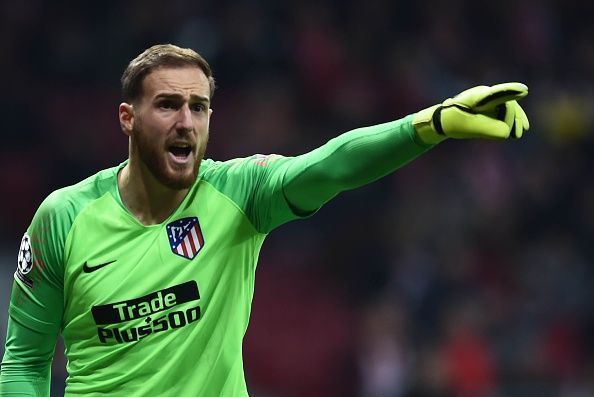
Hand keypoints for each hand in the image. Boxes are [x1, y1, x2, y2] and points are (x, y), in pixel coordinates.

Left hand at [412, 82, 529, 143]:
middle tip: (518, 133)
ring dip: (516, 119)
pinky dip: (512, 120)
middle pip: (507, 103)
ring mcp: (489, 99)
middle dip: (514, 118)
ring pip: (509, 107)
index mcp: (477, 96)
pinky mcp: (490, 106)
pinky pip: (506, 111)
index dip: (510, 91)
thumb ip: (488, 130)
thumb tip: (507, 132)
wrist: (444, 119)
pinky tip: (516, 131)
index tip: (523, 91)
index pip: (496, 93)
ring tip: (520, 133)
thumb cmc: (454, 122)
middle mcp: (485, 94)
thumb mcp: (469, 128)